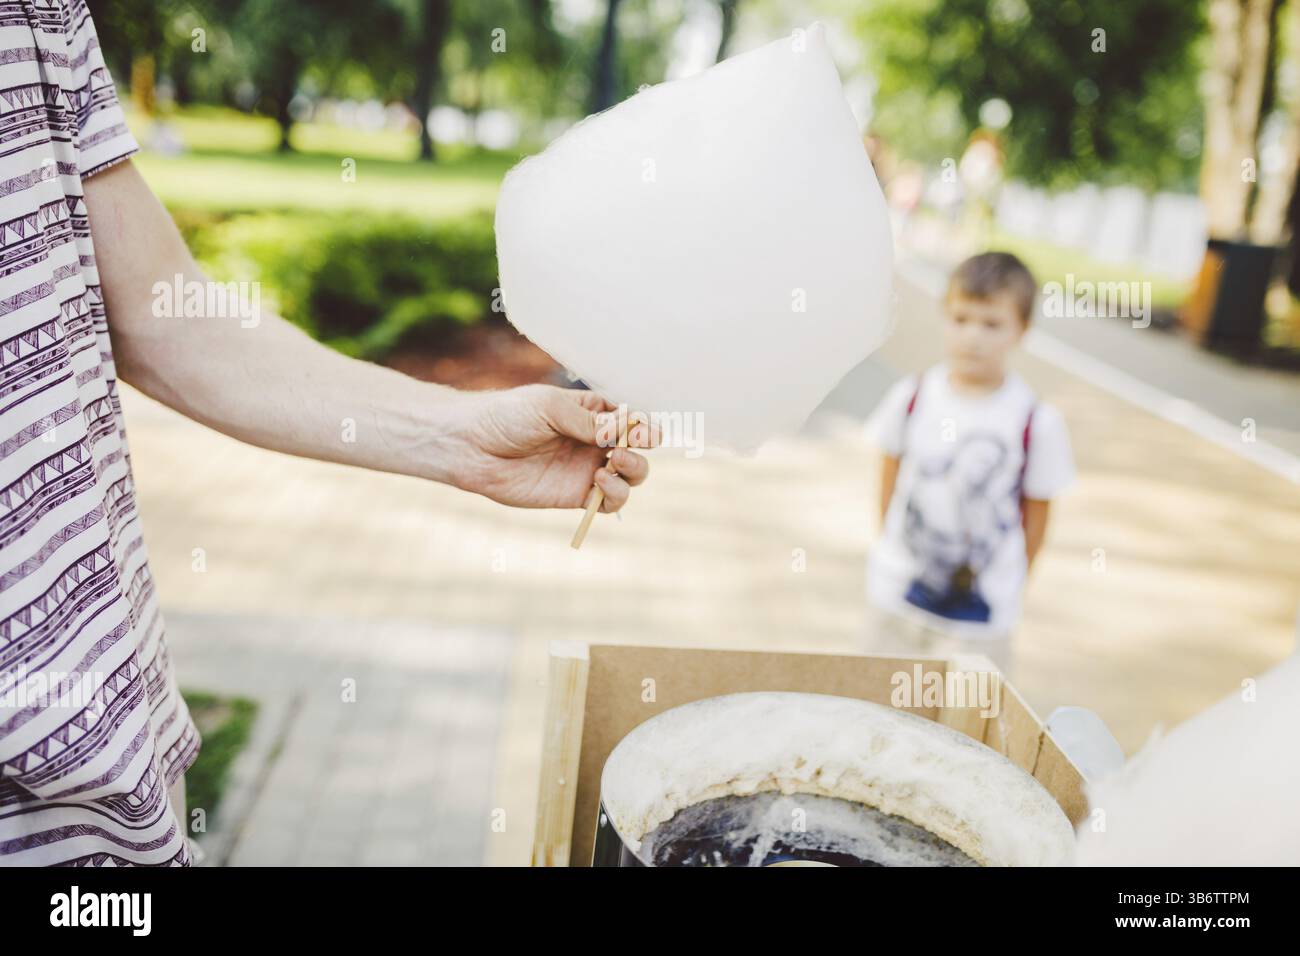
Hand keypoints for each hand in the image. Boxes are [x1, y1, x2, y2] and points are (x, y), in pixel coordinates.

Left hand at [452, 384, 653, 509]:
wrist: (472, 447)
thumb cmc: (507, 416)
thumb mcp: (549, 407)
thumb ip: (588, 422)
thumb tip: (625, 431)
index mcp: (592, 412)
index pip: (632, 418)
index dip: (643, 424)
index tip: (639, 429)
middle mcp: (594, 441)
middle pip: (639, 448)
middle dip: (643, 448)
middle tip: (623, 449)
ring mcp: (587, 469)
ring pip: (631, 476)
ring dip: (634, 470)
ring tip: (613, 464)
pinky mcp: (575, 495)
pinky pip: (609, 502)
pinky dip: (615, 494)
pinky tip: (598, 481)